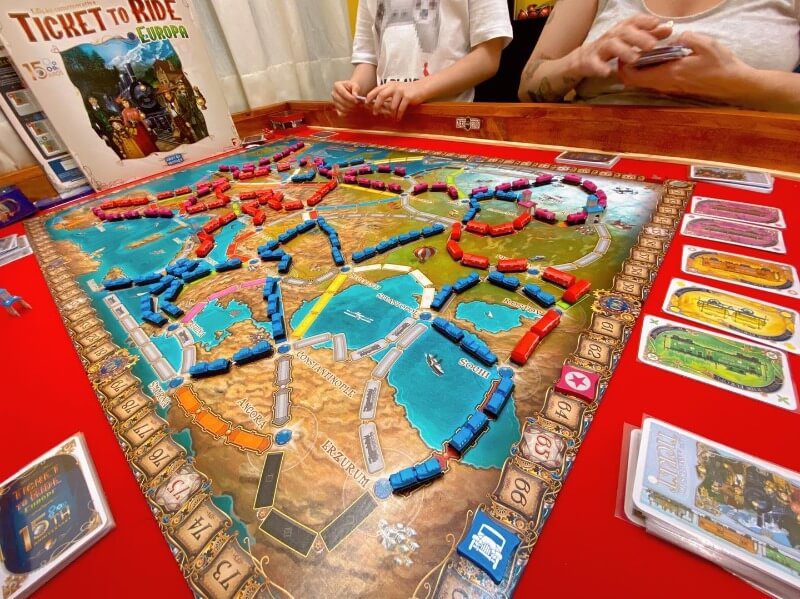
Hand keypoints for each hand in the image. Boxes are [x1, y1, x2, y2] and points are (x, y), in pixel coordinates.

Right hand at [331, 80, 361, 115]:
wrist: (351, 92)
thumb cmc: (353, 88)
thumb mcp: (355, 85)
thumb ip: (356, 89)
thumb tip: (355, 95)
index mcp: (337, 85)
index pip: (342, 92)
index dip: (350, 98)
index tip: (356, 100)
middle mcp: (333, 94)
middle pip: (341, 101)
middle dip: (351, 104)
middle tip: (359, 104)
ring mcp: (334, 102)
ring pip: (342, 108)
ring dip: (351, 109)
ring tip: (358, 106)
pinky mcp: (336, 109)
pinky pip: (342, 113)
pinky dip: (348, 113)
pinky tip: (353, 109)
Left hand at [365, 80, 426, 120]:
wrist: (422, 88)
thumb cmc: (408, 90)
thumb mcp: (396, 89)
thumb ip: (388, 94)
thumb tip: (377, 103)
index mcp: (389, 85)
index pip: (377, 89)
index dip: (370, 96)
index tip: (366, 103)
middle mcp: (394, 87)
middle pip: (381, 96)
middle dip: (377, 105)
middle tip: (375, 113)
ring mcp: (401, 91)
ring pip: (392, 105)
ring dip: (390, 113)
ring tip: (391, 118)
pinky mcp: (407, 97)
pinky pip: (400, 109)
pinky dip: (398, 115)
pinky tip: (398, 118)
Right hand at [568, 15, 671, 78]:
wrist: (583, 59)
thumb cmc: (610, 48)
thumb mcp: (629, 40)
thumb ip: (648, 35)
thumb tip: (668, 29)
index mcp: (621, 29)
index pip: (633, 21)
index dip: (644, 21)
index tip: (656, 23)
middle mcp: (611, 36)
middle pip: (624, 32)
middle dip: (638, 37)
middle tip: (652, 45)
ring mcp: (600, 48)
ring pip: (611, 46)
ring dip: (623, 51)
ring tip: (634, 59)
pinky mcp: (590, 62)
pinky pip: (594, 63)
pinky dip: (600, 67)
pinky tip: (608, 72)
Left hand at [619, 32, 748, 102]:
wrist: (733, 84)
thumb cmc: (722, 65)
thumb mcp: (706, 45)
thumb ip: (687, 38)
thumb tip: (675, 36)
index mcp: (668, 73)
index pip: (633, 75)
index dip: (623, 64)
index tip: (626, 50)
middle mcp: (664, 84)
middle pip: (632, 81)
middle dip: (626, 66)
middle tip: (632, 48)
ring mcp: (668, 88)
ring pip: (642, 81)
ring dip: (638, 68)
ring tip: (644, 50)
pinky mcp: (673, 88)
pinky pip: (652, 81)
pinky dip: (648, 70)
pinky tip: (657, 56)